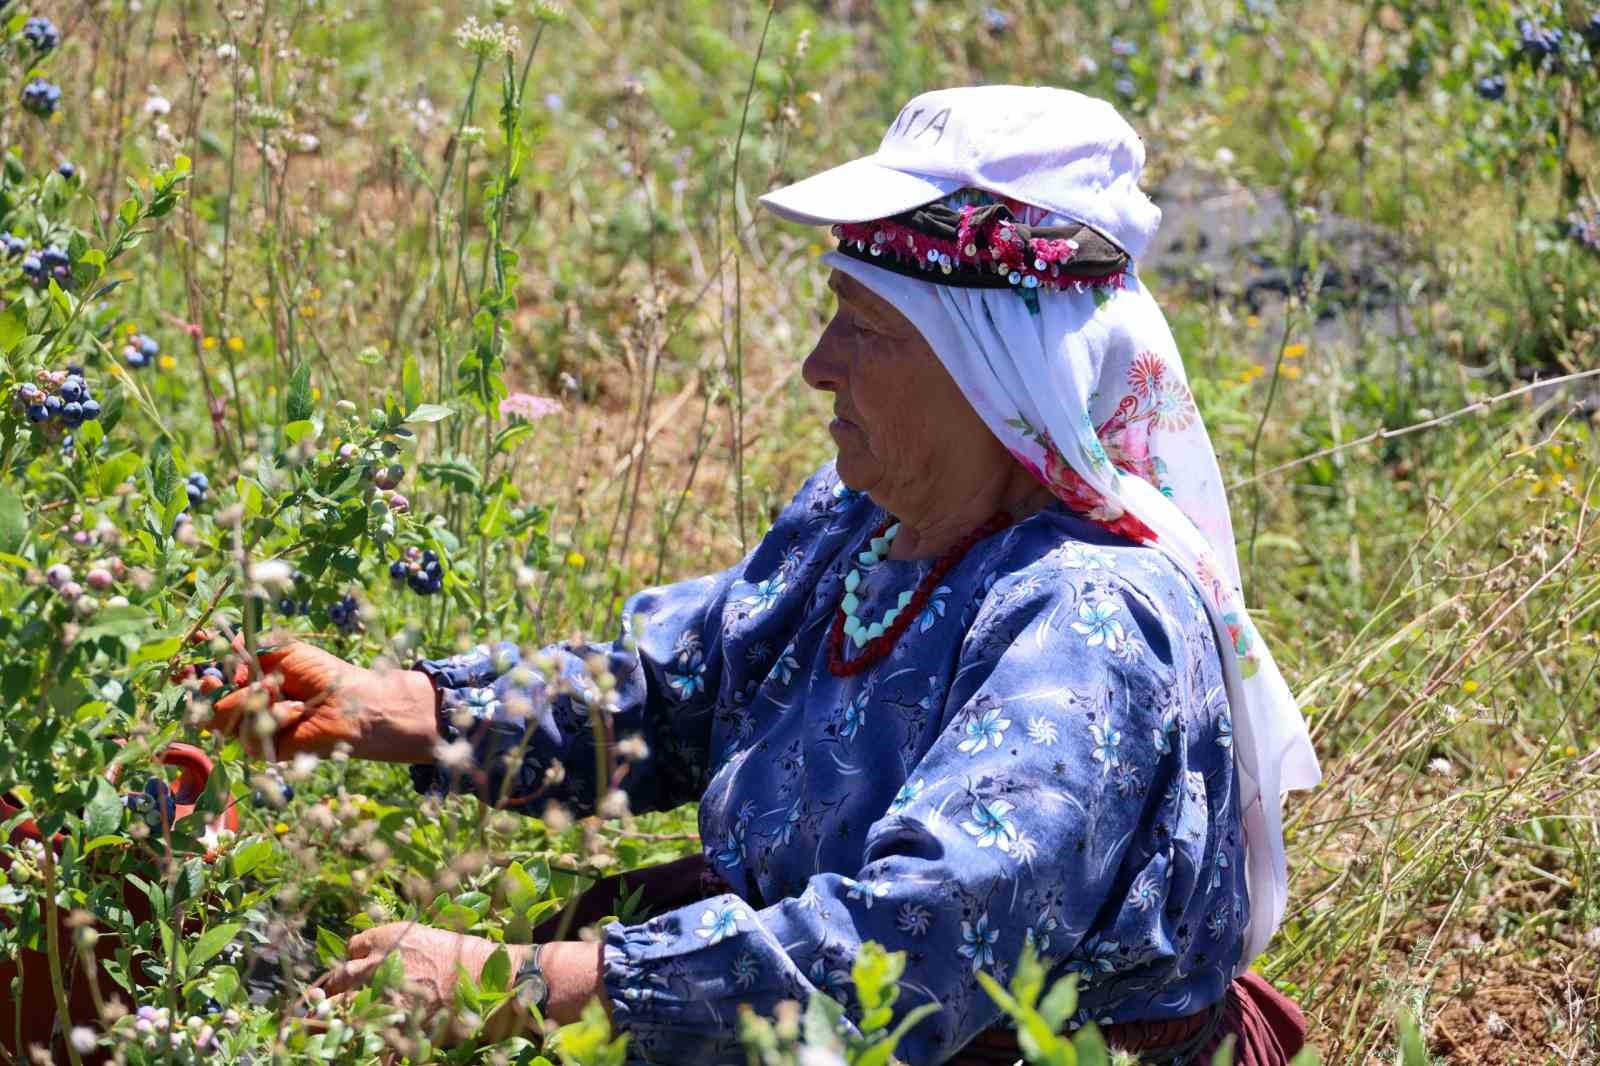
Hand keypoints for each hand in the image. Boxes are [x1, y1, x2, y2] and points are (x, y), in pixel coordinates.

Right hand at [209, 638, 437, 761]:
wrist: (350, 702)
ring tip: (277, 689)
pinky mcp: (264, 749)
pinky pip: (249, 735)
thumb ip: (251, 646)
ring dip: (249, 700)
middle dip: (207, 691)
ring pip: (222, 720)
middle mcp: (244, 706)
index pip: (208, 680)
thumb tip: (225, 653)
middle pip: (205, 706)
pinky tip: (296, 711)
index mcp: (246, 681)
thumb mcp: (285, 651)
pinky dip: (273, 717)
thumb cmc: (322, 673)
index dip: (194, 675)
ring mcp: (252, 728)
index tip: (184, 667)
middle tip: (214, 681)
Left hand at [323, 923, 528, 1042]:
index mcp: (385, 938)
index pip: (353, 947)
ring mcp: (380, 993)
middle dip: (333, 988)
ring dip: (338, 1015)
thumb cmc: (461, 953)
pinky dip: (367, 1042)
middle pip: (338, 976)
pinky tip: (369, 1044)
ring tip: (333, 1024)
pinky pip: (367, 1035)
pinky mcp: (391, 1020)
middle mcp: (375, 963)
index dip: (355, 959)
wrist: (484, 976)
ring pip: (342, 1006)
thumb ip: (396, 945)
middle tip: (331, 999)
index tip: (358, 968)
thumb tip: (378, 955)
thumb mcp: (425, 936)